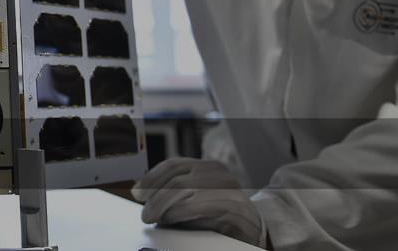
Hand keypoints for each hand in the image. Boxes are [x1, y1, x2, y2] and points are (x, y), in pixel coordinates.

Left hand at [132, 157, 266, 246]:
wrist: (259, 231)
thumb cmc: (224, 216)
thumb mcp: (200, 198)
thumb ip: (178, 193)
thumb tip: (146, 199)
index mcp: (208, 167)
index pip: (174, 164)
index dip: (152, 178)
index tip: (138, 192)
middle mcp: (218, 173)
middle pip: (176, 178)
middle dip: (155, 197)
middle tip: (145, 214)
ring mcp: (227, 188)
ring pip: (184, 189)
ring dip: (164, 206)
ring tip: (154, 218)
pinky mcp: (232, 207)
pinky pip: (198, 206)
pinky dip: (179, 213)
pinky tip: (170, 220)